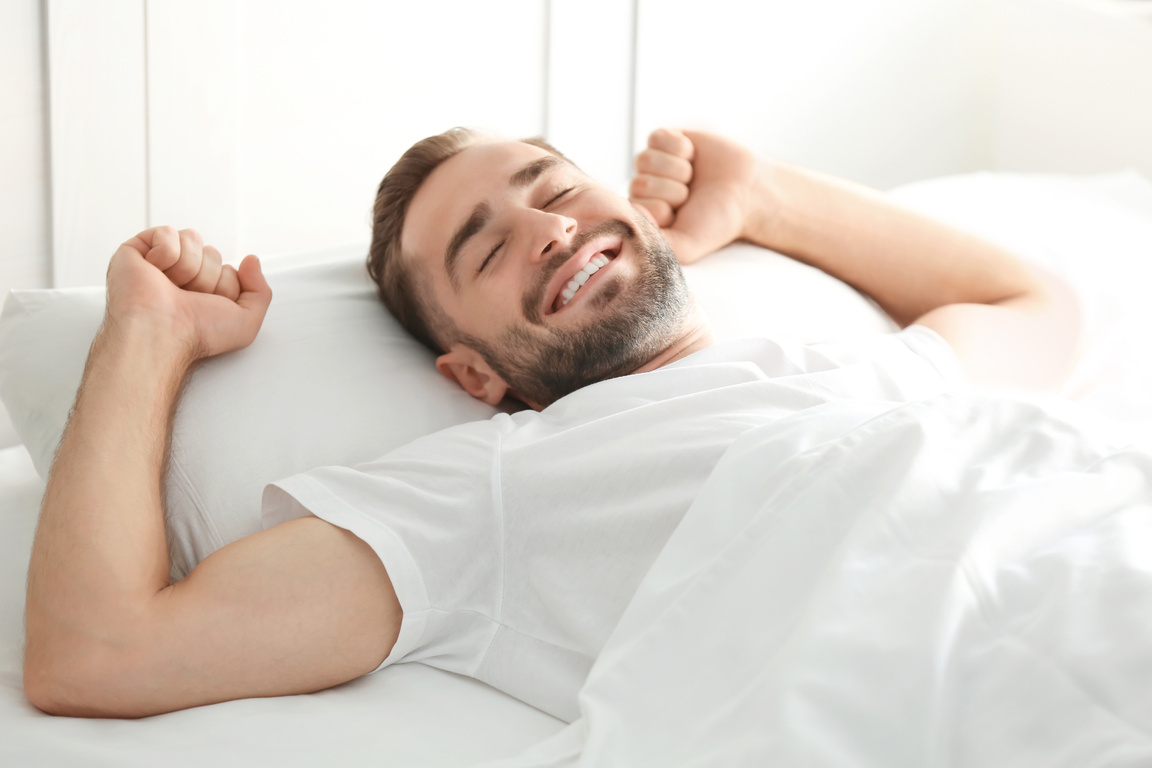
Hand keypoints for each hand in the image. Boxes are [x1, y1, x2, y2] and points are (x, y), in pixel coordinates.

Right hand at [104, 226, 272, 359]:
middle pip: (212, 253)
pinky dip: (166, 253)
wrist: (161, 333)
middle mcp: (181, 278)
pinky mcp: (135, 251)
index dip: (225, 286)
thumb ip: (260, 292)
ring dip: (188, 266)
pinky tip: (155, 272)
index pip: (228, 270)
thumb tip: (251, 260)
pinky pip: (167, 233)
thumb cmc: (197, 334)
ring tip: (171, 287)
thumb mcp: (245, 323)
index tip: (207, 305)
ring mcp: (157, 264)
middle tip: (187, 297)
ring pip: (191, 239)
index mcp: (203, 294)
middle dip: (206, 276)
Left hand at [630, 129, 766, 263]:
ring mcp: (653, 164)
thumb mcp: (687, 246)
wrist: (746, 193)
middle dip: (673, 190)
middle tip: (690, 195)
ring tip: (691, 177)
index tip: (682, 214)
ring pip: (646, 159)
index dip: (663, 210)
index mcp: (643, 216)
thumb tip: (633, 212)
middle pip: (640, 183)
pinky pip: (657, 137)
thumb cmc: (715, 222)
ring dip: (678, 169)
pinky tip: (692, 156)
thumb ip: (656, 242)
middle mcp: (644, 189)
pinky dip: (680, 147)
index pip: (634, 209)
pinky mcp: (665, 140)